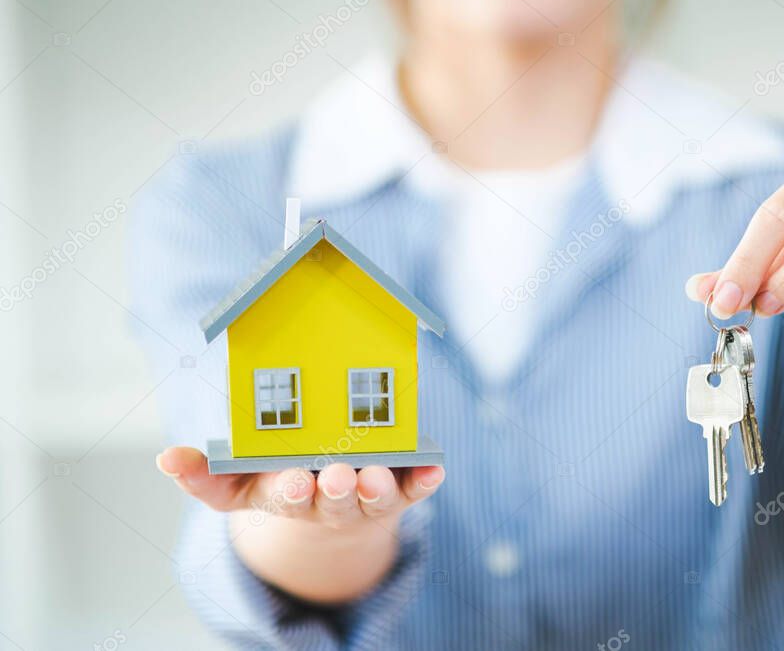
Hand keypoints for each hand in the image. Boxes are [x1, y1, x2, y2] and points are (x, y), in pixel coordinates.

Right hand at [155, 447, 443, 524]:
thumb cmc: (277, 483)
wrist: (327, 506)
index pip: (285, 497)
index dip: (289, 490)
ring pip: (373, 499)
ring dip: (377, 488)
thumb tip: (166, 459)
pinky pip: (413, 489)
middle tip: (337, 477)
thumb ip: (203, 474)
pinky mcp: (397, 491)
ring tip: (375, 476)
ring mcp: (365, 498)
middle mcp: (328, 501)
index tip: (292, 481)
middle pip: (333, 501)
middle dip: (335, 491)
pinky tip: (435, 468)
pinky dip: (424, 480)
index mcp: (288, 496)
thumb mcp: (236, 484)